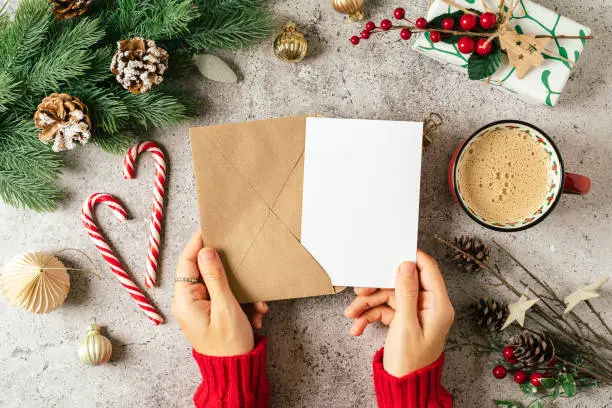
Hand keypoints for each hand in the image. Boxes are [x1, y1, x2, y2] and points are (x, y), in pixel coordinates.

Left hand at [172, 229, 268, 355]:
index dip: (197, 243)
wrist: (237, 371)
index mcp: (185, 300)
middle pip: (204, 270)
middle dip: (229, 271)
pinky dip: (244, 302)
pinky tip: (256, 313)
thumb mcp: (226, 307)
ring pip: (220, 284)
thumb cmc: (229, 344)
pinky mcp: (214, 313)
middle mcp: (190, 302)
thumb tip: (207, 250)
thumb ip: (216, 277)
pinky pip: (228, 297)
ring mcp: (202, 308)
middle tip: (241, 261)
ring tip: (257, 304)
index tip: (210, 227)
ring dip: (241, 291)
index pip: (186, 261)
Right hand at [344, 250, 453, 376]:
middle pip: (401, 283)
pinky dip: (369, 316)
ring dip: (367, 304)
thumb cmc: (410, 362)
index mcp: (438, 305)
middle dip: (377, 288)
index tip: (390, 252)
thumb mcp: (405, 325)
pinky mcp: (403, 320)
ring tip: (351, 314)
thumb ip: (406, 293)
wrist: (403, 387)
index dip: (410, 259)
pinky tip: (357, 327)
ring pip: (388, 297)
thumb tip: (406, 265)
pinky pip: (384, 310)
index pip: (428, 270)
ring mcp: (414, 313)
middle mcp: (428, 305)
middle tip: (360, 290)